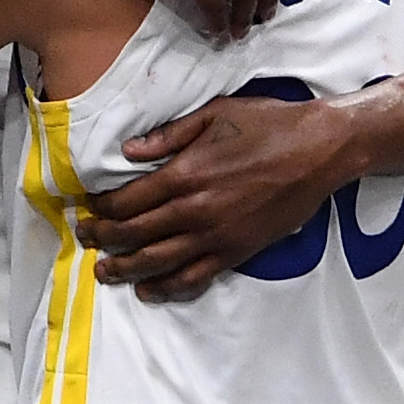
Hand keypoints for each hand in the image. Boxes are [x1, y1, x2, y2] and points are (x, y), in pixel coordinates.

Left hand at [75, 92, 338, 300]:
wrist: (319, 150)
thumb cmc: (268, 124)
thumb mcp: (214, 114)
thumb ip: (169, 135)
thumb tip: (129, 150)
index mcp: (185, 174)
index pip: (128, 200)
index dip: (101, 208)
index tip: (87, 209)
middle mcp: (195, 210)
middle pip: (135, 233)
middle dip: (103, 238)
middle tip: (84, 239)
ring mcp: (216, 236)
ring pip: (157, 262)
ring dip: (125, 269)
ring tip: (104, 271)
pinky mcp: (236, 252)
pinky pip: (194, 277)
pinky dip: (167, 288)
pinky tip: (149, 289)